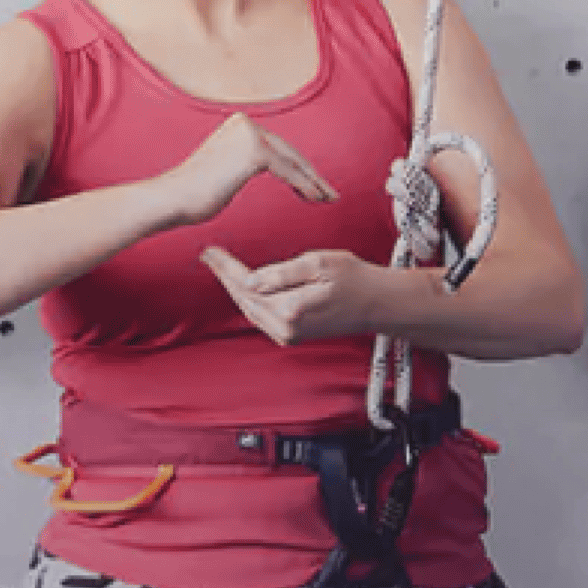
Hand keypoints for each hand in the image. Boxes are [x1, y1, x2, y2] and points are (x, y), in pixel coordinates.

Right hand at [155, 114, 339, 228]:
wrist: (172, 199)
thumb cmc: (192, 194)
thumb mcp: (223, 168)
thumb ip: (242, 160)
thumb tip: (259, 164)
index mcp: (239, 123)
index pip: (278, 146)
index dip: (299, 167)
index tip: (315, 184)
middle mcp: (246, 123)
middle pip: (289, 152)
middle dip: (311, 174)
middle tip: (330, 193)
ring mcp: (251, 135)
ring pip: (293, 162)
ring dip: (314, 182)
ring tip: (329, 198)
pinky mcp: (256, 153)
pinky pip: (289, 173)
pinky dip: (306, 187)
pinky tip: (317, 199)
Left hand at [198, 246, 384, 346]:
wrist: (378, 305)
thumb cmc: (354, 278)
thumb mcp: (319, 263)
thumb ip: (282, 273)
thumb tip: (250, 281)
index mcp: (290, 309)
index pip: (247, 285)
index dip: (226, 267)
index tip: (209, 251)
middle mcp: (286, 328)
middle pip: (244, 300)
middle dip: (225, 277)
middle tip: (208, 255)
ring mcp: (289, 336)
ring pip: (251, 310)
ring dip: (234, 289)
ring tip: (220, 266)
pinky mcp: (293, 337)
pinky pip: (262, 317)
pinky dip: (249, 301)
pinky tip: (243, 286)